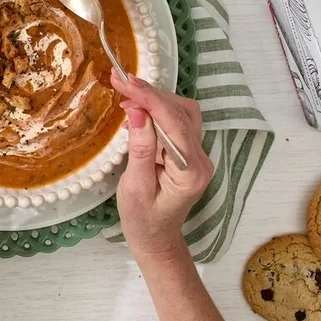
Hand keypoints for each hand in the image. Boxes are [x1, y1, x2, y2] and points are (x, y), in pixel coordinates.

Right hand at [110, 71, 214, 262]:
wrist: (156, 239)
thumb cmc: (142, 220)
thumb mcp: (134, 187)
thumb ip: (140, 149)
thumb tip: (138, 112)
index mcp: (190, 171)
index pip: (174, 123)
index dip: (150, 98)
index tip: (125, 81)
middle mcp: (200, 159)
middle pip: (181, 112)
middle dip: (150, 94)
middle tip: (119, 81)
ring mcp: (197, 154)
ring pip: (182, 112)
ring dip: (155, 99)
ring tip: (126, 93)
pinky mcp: (188, 152)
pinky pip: (176, 122)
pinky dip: (157, 110)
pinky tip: (136, 110)